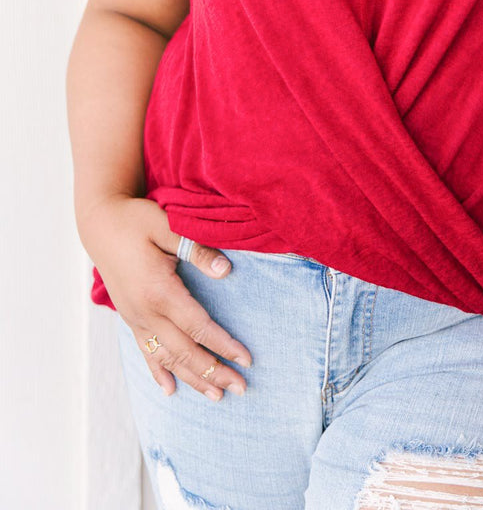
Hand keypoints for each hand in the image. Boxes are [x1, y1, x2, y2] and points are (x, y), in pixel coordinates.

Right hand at [80, 194, 252, 398]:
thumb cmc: (136, 220)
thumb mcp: (167, 225)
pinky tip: (169, 389)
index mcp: (159, 290)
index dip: (223, 345)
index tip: (247, 360)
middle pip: (185, 350)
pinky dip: (158, 372)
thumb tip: (226, 270)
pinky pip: (145, 351)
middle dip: (214, 372)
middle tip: (241, 389)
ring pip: (167, 357)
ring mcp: (135, 318)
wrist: (99, 223)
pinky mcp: (129, 317)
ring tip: (216, 397)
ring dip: (192, 378)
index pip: (198, 327)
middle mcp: (145, 312)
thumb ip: (197, 249)